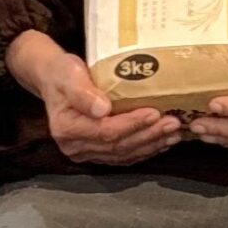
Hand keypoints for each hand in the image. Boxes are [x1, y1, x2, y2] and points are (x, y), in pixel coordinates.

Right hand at [7, 30, 178, 166]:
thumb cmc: (62, 72)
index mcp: (66, 129)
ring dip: (151, 145)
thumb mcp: (68, 73)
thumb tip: (103, 109)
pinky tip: (162, 141)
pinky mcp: (95, 153)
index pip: (105, 132)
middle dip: (148, 136)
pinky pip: (123, 156)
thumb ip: (83, 91)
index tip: (154, 113)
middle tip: (173, 123)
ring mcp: (85, 153)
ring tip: (174, 133)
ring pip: (123, 154)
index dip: (132, 124)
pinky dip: (145, 149)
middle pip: (118, 146)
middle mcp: (74, 147)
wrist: (53, 79)